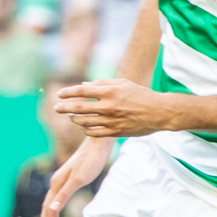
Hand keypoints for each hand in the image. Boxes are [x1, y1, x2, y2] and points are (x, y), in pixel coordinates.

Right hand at [39, 136, 111, 216]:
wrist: (98, 144)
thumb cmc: (90, 161)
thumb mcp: (79, 179)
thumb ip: (65, 194)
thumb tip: (52, 209)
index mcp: (56, 184)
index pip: (49, 208)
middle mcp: (56, 182)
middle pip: (48, 206)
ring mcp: (62, 180)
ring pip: (52, 202)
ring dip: (51, 216)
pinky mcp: (70, 178)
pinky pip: (59, 196)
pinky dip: (57, 207)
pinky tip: (59, 209)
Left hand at [54, 77, 172, 137]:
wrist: (159, 113)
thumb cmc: (141, 94)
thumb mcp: (123, 83)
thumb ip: (102, 83)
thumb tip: (83, 86)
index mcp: (110, 92)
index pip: (81, 91)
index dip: (67, 92)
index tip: (59, 94)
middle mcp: (108, 106)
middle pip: (78, 107)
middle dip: (64, 107)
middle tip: (56, 108)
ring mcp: (111, 121)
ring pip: (84, 122)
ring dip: (74, 119)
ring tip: (71, 117)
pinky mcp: (115, 132)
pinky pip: (93, 133)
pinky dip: (85, 129)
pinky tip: (84, 126)